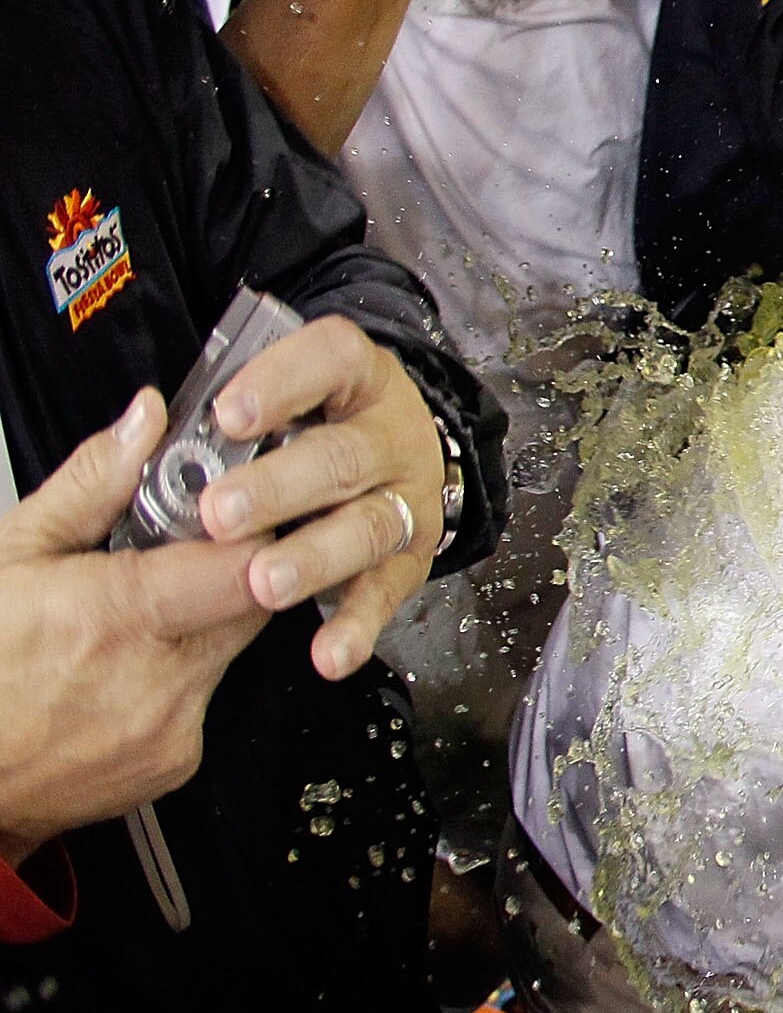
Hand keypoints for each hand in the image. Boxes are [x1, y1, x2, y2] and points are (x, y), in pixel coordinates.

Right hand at [0, 392, 270, 867]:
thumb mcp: (12, 554)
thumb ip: (92, 484)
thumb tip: (144, 422)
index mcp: (117, 616)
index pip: (248, 560)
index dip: (253, 527)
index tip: (237, 508)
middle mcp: (157, 679)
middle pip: (252, 600)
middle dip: (231, 570)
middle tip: (177, 560)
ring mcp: (171, 728)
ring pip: (231, 650)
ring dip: (201, 625)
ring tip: (132, 622)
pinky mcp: (176, 762)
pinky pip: (207, 700)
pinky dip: (179, 680)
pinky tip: (124, 674)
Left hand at [197, 316, 445, 679]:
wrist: (384, 464)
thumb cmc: (299, 432)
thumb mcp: (259, 400)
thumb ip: (189, 418)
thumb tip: (143, 414)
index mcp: (351, 380)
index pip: (330, 360)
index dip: (283, 384)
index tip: (227, 416)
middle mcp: (388, 435)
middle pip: (343, 456)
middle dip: (281, 488)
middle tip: (221, 514)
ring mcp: (405, 497)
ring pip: (368, 526)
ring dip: (316, 556)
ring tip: (265, 583)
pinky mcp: (409, 558)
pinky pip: (385, 593)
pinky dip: (356, 625)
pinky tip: (326, 651)